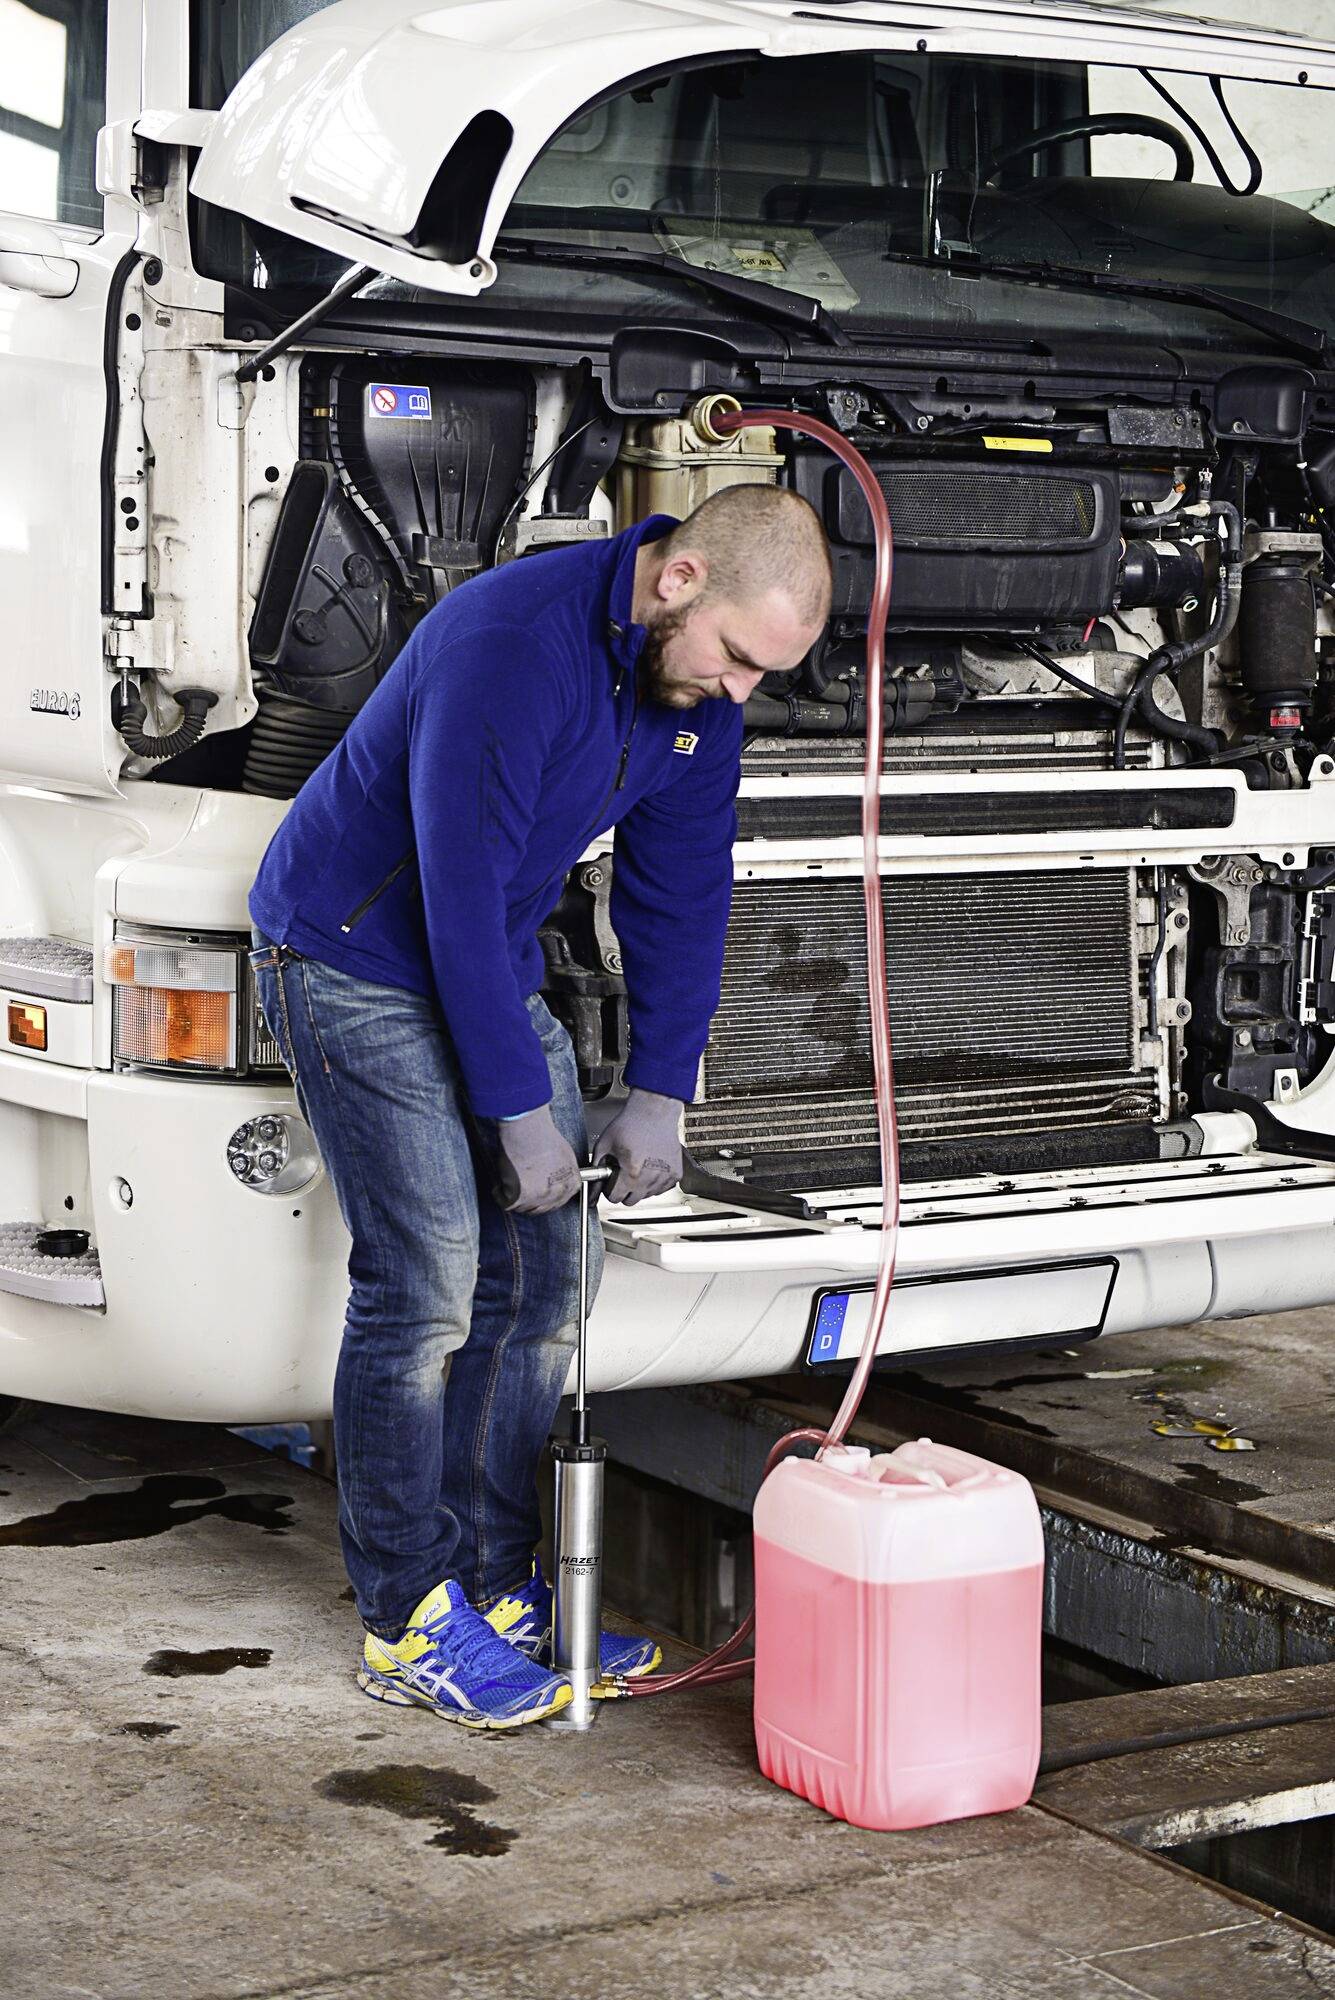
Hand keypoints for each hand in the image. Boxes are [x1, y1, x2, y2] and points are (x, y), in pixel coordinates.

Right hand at [495, 1105, 581, 1213]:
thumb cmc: (543, 1135)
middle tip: (520, 1190)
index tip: (535, 1195)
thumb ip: (563, 1173)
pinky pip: (505, 1203)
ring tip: (511, 1182)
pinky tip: (501, 1184)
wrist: (529, 1130)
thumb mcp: (565, 1156)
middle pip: (541, 1208)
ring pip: (522, 1208)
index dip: (544, 1198)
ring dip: (514, 1197)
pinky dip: (500, 1194)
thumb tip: (554, 1179)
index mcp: (571, 1184)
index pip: (558, 1202)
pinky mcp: (519, 1197)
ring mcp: (538, 1197)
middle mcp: (557, 1194)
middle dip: (529, 1201)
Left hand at [594, 1089, 683, 1204]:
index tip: (612, 1181)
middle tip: (623, 1173)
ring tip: (638, 1165)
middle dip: (624, 1190)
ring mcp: (665, 1177)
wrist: (654, 1111)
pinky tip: (650, 1166)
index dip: (609, 1189)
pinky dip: (655, 1182)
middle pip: (631, 1201)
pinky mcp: (675, 1174)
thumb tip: (591, 1193)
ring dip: (640, 1186)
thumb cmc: (631, 1124)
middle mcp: (650, 1178)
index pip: (615, 1198)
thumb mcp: (605, 1146)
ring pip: (646, 1196)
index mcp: (632, 1173)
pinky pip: (661, 1189)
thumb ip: (596, 1172)